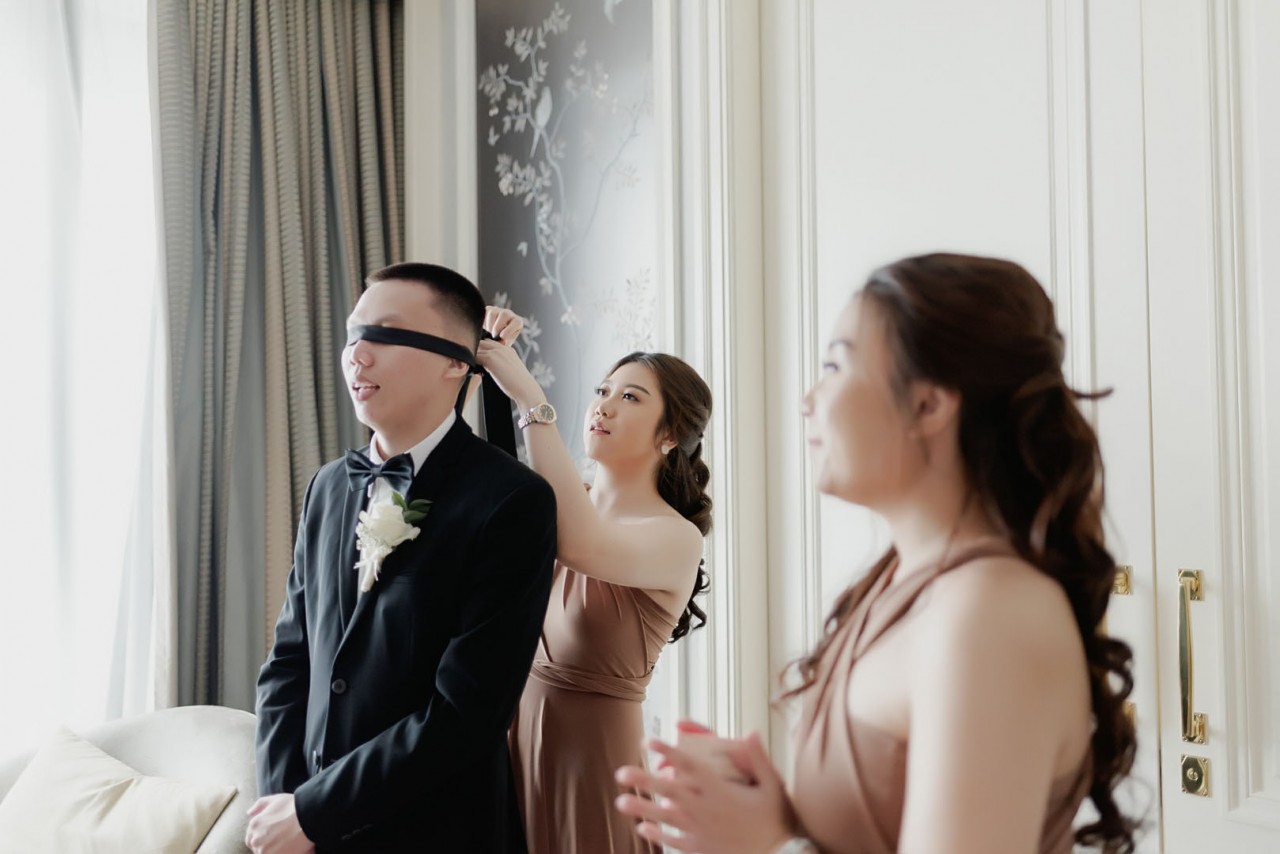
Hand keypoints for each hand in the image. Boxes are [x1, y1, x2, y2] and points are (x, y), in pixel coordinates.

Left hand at [244, 794, 314, 853]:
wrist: (308, 817)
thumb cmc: (293, 807)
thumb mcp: (275, 799)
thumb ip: (259, 805)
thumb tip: (249, 813)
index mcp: (254, 825)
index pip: (250, 838)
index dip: (260, 837)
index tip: (271, 836)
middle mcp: (256, 839)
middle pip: (257, 848)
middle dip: (266, 845)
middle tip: (279, 840)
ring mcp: (264, 850)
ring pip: (265, 853)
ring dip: (273, 850)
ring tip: (286, 844)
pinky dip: (282, 853)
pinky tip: (289, 848)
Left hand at [476, 338, 544, 410]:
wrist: (525, 390)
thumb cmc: (518, 386)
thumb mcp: (509, 371)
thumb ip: (499, 365)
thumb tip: (485, 368)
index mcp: (508, 350)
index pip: (489, 343)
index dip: (481, 351)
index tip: (477, 362)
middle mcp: (502, 348)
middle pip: (481, 342)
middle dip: (475, 351)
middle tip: (470, 364)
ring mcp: (496, 352)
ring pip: (476, 348)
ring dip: (471, 357)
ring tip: (469, 368)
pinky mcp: (490, 359)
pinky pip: (474, 356)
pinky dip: (470, 362)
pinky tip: (471, 371)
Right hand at [484, 306, 522, 344]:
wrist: (494, 336)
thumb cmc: (502, 340)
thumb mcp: (506, 343)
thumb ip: (505, 342)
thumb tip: (500, 342)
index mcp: (517, 321)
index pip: (517, 322)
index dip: (509, 329)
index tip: (502, 337)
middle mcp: (508, 314)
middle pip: (504, 314)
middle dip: (497, 327)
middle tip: (494, 336)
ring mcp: (497, 310)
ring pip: (493, 313)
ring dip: (489, 325)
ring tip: (489, 333)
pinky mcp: (487, 310)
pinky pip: (484, 313)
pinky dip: (483, 322)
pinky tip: (484, 329)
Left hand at [615, 732, 792, 853]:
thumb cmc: (774, 822)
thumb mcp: (772, 787)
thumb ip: (759, 759)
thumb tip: (751, 731)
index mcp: (721, 791)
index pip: (690, 766)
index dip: (669, 752)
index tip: (650, 742)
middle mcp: (706, 809)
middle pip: (669, 791)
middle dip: (644, 781)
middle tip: (621, 772)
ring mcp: (701, 831)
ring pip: (666, 817)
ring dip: (642, 809)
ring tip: (620, 801)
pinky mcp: (700, 849)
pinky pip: (674, 841)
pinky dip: (658, 835)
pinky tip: (643, 829)